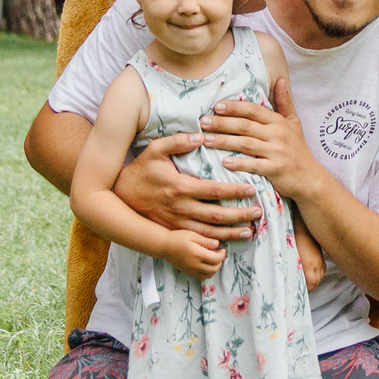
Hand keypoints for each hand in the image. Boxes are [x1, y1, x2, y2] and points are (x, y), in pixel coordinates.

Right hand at [113, 133, 261, 237]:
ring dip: (231, 233)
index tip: (253, 189)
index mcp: (180, 187)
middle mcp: (180, 208)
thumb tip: (201, 136)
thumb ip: (178, 142)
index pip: (214, 191)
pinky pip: (197, 240)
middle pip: (217, 215)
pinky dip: (214, 242)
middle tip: (259, 212)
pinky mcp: (173, 231)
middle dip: (240, 215)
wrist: (119, 195)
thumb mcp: (156, 150)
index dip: (235, 191)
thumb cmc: (141, 170)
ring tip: (250, 231)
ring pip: (209, 232)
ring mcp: (177, 223)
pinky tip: (228, 241)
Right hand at [152, 225, 229, 281]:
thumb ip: (205, 240)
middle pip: (214, 269)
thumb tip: (217, 244)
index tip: (222, 248)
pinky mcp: (188, 272)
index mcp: (197, 254)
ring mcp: (191, 270)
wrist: (164, 246)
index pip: (216, 259)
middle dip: (220, 262)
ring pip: (209, 275)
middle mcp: (195, 265)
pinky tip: (206, 264)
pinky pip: (202, 277)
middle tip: (219, 253)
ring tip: (213, 259)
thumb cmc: (178, 237)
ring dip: (215, 268)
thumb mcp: (192, 235)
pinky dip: (208, 273)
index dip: (222, 255)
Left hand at [201, 76, 321, 201]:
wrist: (310, 178)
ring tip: (206, 140)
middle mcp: (278, 134)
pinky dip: (239, 163)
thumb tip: (280, 79)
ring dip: (224, 141)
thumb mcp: (294, 123)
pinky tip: (224, 162)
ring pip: (245, 144)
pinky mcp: (275, 170)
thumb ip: (284, 102)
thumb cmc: (298, 149)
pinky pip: (254, 165)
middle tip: (203, 122)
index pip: (253, 110)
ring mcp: (277, 152)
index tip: (216, 106)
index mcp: (279, 122)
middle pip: (245, 125)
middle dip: (222, 123)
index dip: (234, 107)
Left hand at [292, 224, 326, 289]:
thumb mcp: (290, 257)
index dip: (306, 289)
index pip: (310, 283)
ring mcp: (320, 259)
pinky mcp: (321, 255)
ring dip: (314, 281)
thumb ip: (292, 269)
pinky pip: (322, 269)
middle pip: (316, 281)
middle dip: (310, 287)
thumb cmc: (292, 240)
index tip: (299, 292)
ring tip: (307, 283)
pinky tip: (312, 273)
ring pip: (320, 276)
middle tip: (302, 289)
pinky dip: (318, 274)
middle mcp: (316, 264)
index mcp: (308, 265)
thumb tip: (291, 278)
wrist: (301, 226)